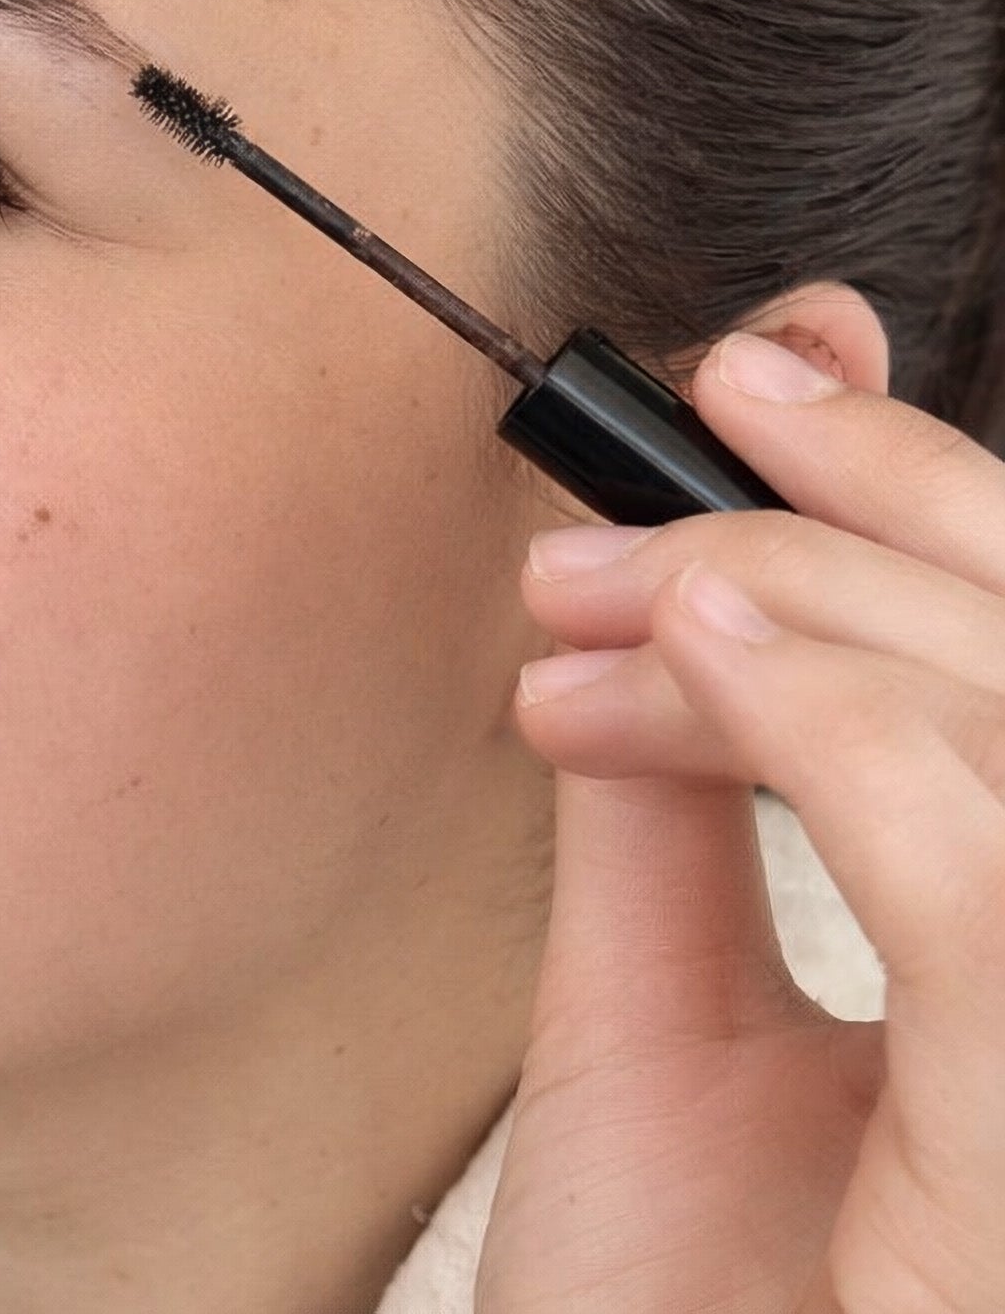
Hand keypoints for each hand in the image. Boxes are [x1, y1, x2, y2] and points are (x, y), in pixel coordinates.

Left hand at [475, 317, 1003, 1313]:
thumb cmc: (671, 1304)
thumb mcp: (673, 1002)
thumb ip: (700, 794)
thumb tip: (698, 578)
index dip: (939, 483)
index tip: (772, 363)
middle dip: (861, 513)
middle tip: (677, 439)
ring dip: (808, 605)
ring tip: (616, 594)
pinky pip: (998, 886)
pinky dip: (847, 734)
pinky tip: (689, 661)